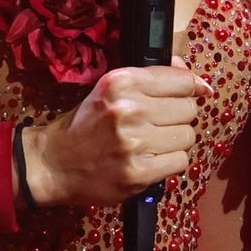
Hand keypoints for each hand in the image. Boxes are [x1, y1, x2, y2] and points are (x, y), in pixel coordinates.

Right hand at [25, 60, 213, 207]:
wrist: (54, 163)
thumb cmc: (87, 122)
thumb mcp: (112, 88)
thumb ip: (153, 78)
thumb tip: (195, 79)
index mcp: (122, 81)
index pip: (182, 81)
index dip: (190, 88)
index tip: (190, 94)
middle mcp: (130, 108)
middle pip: (188, 109)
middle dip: (179, 116)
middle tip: (160, 123)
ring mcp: (134, 142)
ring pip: (188, 135)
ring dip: (176, 140)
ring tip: (154, 142)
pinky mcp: (138, 173)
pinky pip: (180, 161)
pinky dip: (171, 162)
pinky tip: (153, 160)